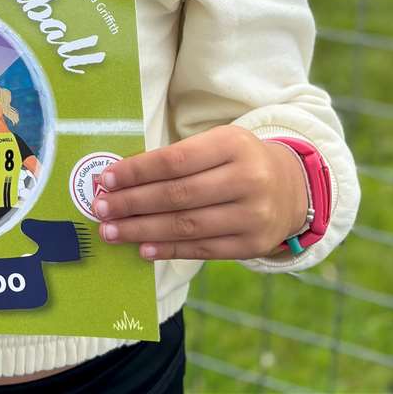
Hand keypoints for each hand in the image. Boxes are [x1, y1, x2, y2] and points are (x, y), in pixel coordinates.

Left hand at [94, 125, 308, 260]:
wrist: (292, 187)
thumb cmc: (237, 160)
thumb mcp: (216, 143)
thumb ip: (176, 159)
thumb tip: (122, 179)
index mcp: (232, 145)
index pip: (174, 160)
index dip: (137, 171)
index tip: (106, 179)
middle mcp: (247, 179)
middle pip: (177, 195)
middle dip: (132, 203)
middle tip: (100, 209)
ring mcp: (253, 215)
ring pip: (187, 225)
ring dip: (142, 230)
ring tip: (111, 231)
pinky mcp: (252, 244)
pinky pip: (202, 249)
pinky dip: (168, 250)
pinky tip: (142, 248)